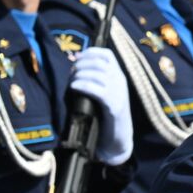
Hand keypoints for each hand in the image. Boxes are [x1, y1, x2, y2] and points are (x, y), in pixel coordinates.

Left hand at [68, 47, 132, 164]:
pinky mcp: (114, 106)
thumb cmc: (105, 116)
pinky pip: (98, 90)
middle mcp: (120, 82)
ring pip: (98, 74)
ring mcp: (119, 94)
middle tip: (71, 73)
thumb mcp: (102, 94)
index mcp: (118, 77)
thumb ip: (94, 81)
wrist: (118, 139)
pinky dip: (83, 85)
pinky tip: (74, 87)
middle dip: (82, 64)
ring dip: (80, 75)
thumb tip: (73, 69)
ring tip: (71, 82)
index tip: (77, 57)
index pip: (107, 55)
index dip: (91, 52)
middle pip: (100, 63)